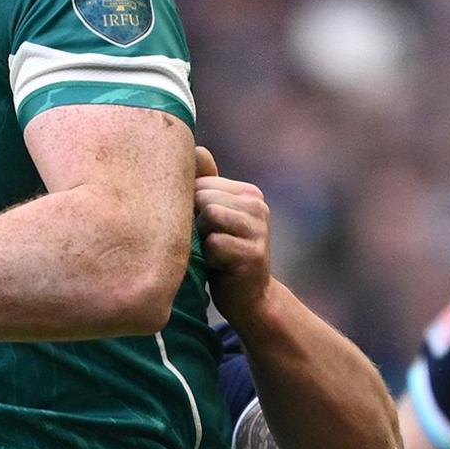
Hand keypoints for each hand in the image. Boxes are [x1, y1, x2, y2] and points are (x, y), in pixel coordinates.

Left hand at [193, 146, 274, 329]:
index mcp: (248, 193)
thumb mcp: (215, 218)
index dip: (190, 207)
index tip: (204, 230)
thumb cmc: (223, 257)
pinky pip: (214, 243)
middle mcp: (258, 205)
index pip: (201, 182)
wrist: (249, 300)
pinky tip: (221, 267)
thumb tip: (196, 148)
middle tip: (209, 244)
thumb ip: (206, 186)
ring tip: (214, 253)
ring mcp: (259, 229)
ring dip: (202, 239)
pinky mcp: (254, 254)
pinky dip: (209, 258)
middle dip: (196, 222)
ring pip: (209, 215)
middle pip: (203, 196)